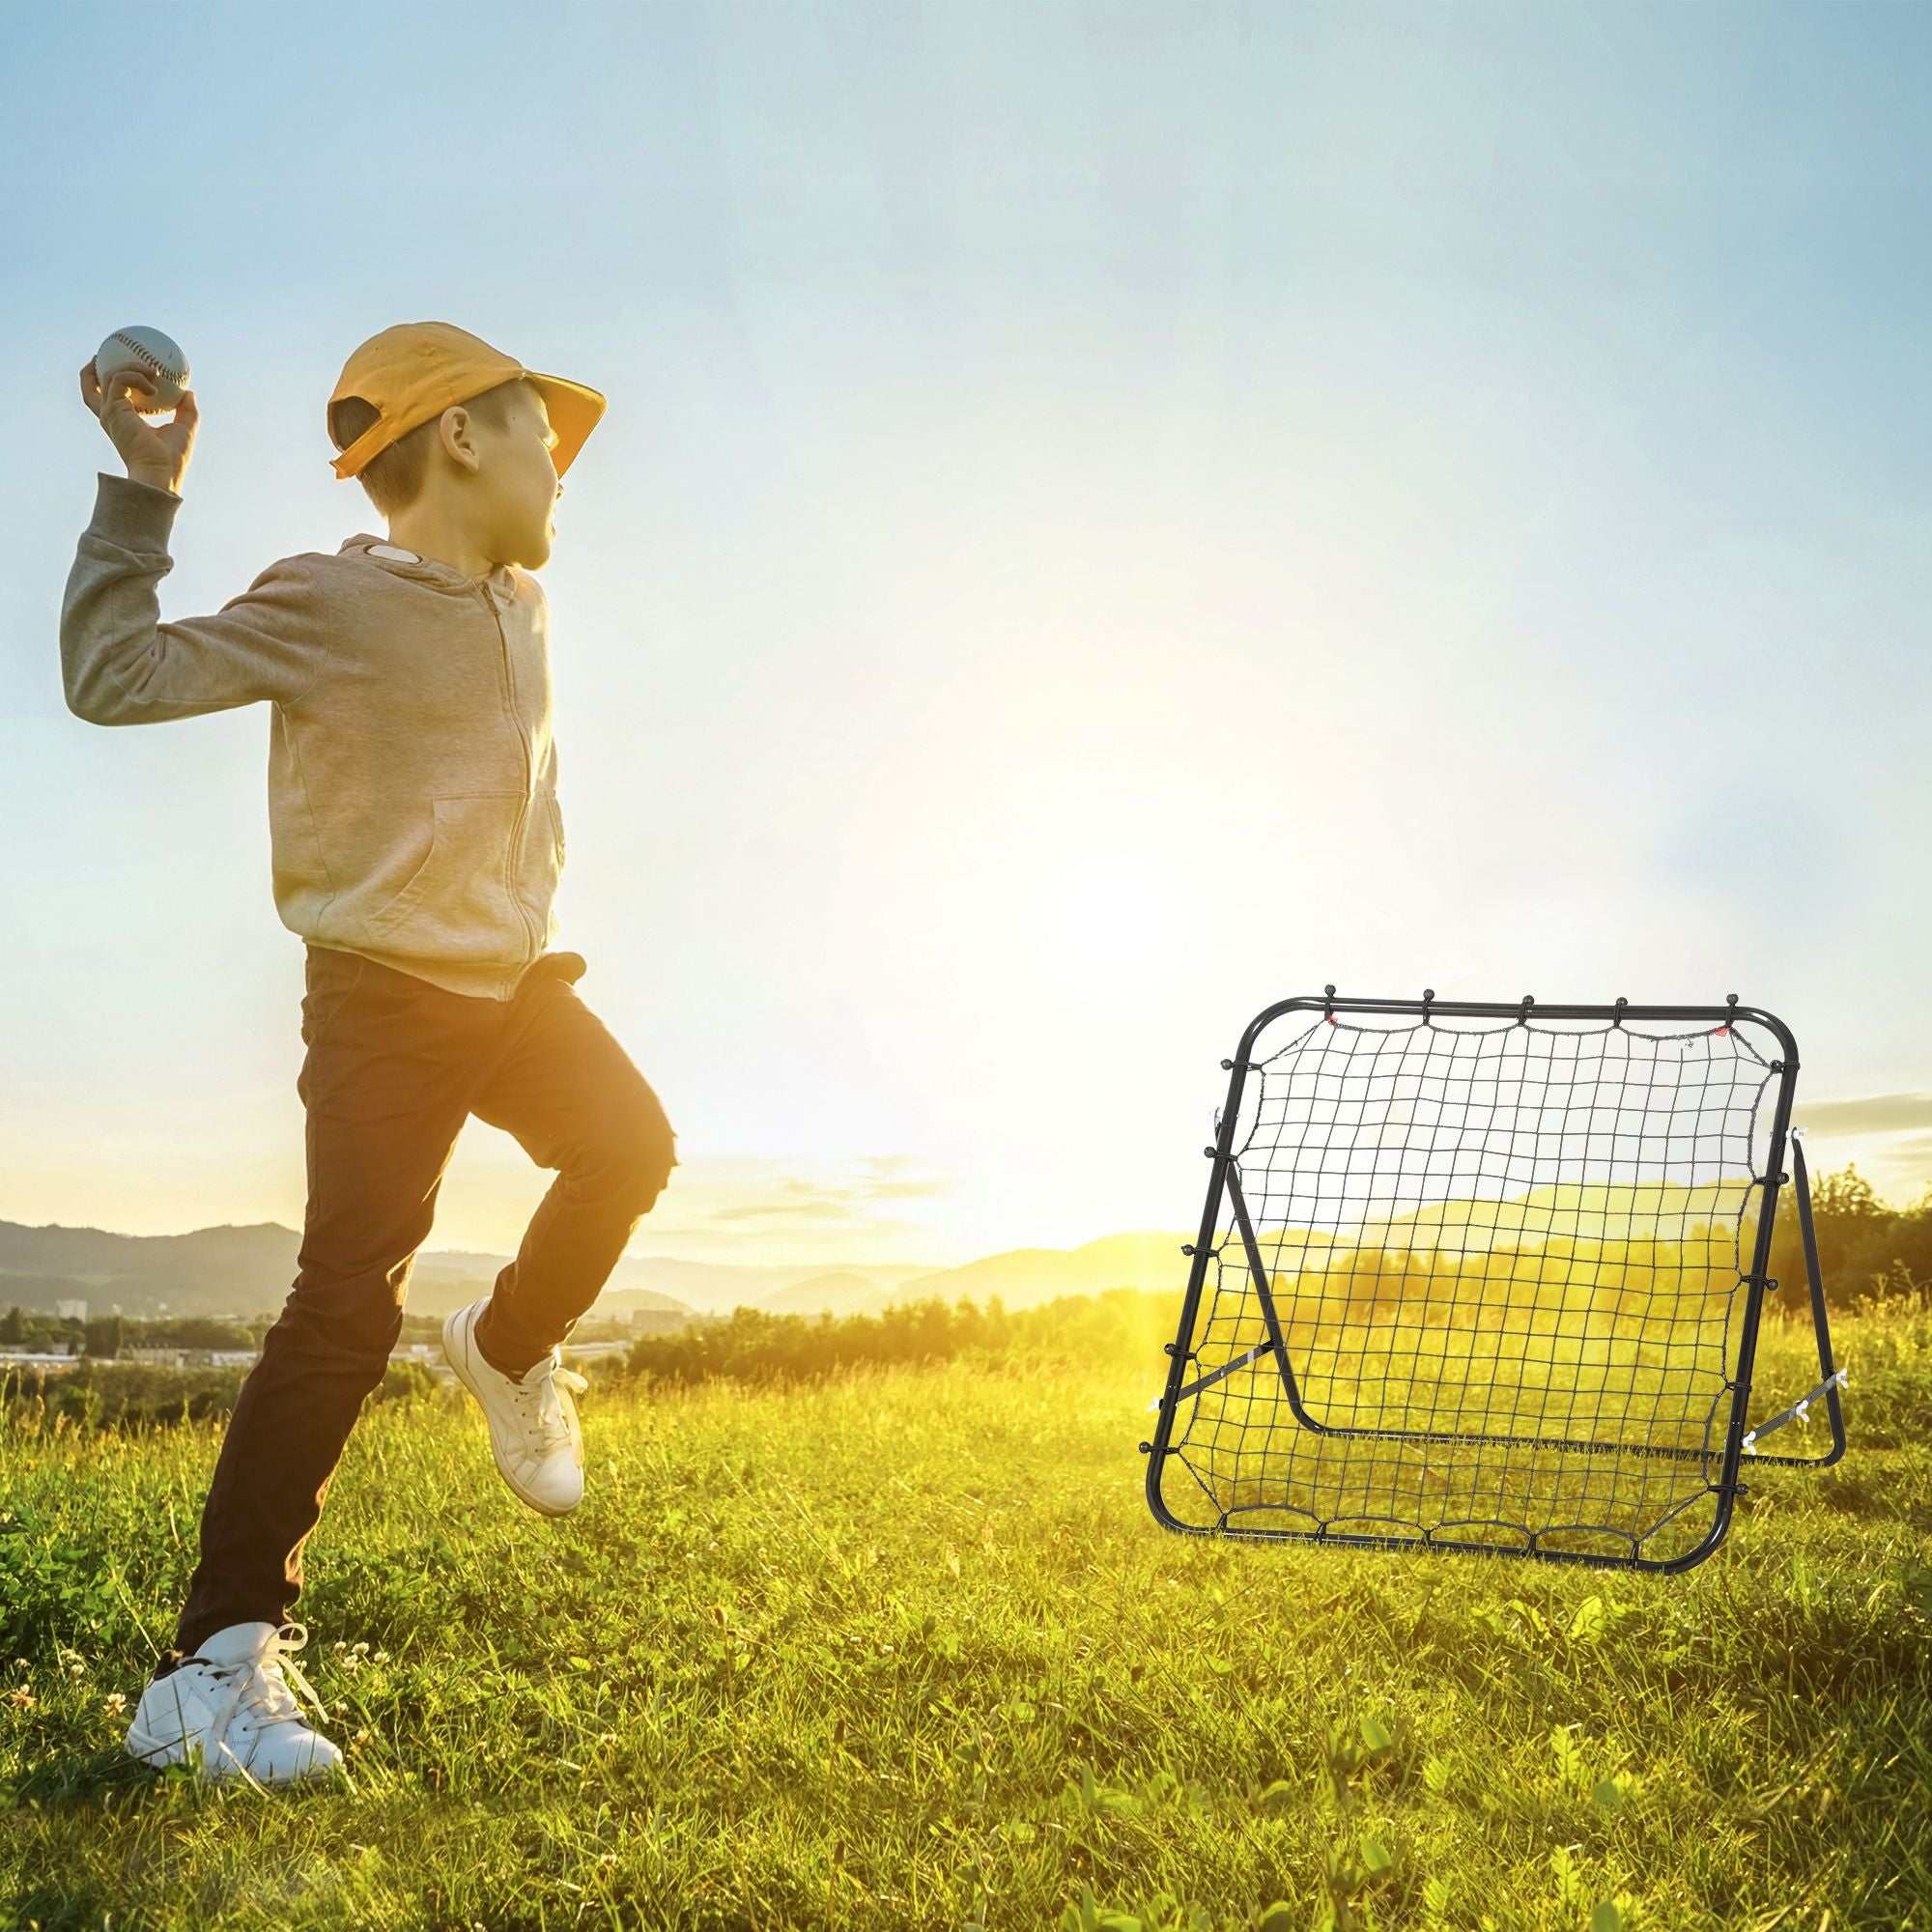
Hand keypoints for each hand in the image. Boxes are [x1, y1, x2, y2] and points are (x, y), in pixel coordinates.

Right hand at [79, 358, 198, 496]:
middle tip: (113, 354)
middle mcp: (110, 416)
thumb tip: (189, 392)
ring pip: (109, 376)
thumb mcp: (184, 429)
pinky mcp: (114, 409)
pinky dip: (136, 376)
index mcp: (122, 421)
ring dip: (131, 367)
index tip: (119, 365)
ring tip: (153, 371)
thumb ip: (186, 410)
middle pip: (90, 387)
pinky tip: (153, 385)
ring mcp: (110, 412)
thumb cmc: (172, 458)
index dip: (106, 381)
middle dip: (95, 368)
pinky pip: (121, 380)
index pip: (105, 398)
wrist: (162, 473)